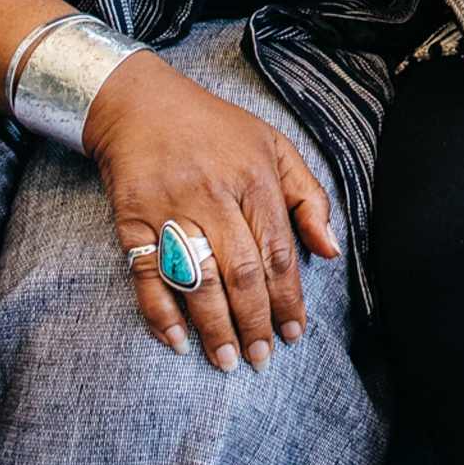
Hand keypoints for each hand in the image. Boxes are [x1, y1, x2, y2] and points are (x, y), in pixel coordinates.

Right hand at [82, 49, 337, 372]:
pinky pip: (148, 274)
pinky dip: (160, 311)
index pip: (278, 252)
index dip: (288, 299)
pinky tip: (176, 341)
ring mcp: (171, 207)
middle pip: (241, 272)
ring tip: (226, 361)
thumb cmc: (215, 129)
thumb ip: (307, 196)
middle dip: (254, 322)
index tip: (295, 333)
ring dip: (213, 326)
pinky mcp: (132, 218)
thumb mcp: (273, 146)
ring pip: (198, 278)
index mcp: (255, 177)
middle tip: (261, 359)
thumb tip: (330, 250)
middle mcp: (214, 194)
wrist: (141, 103)